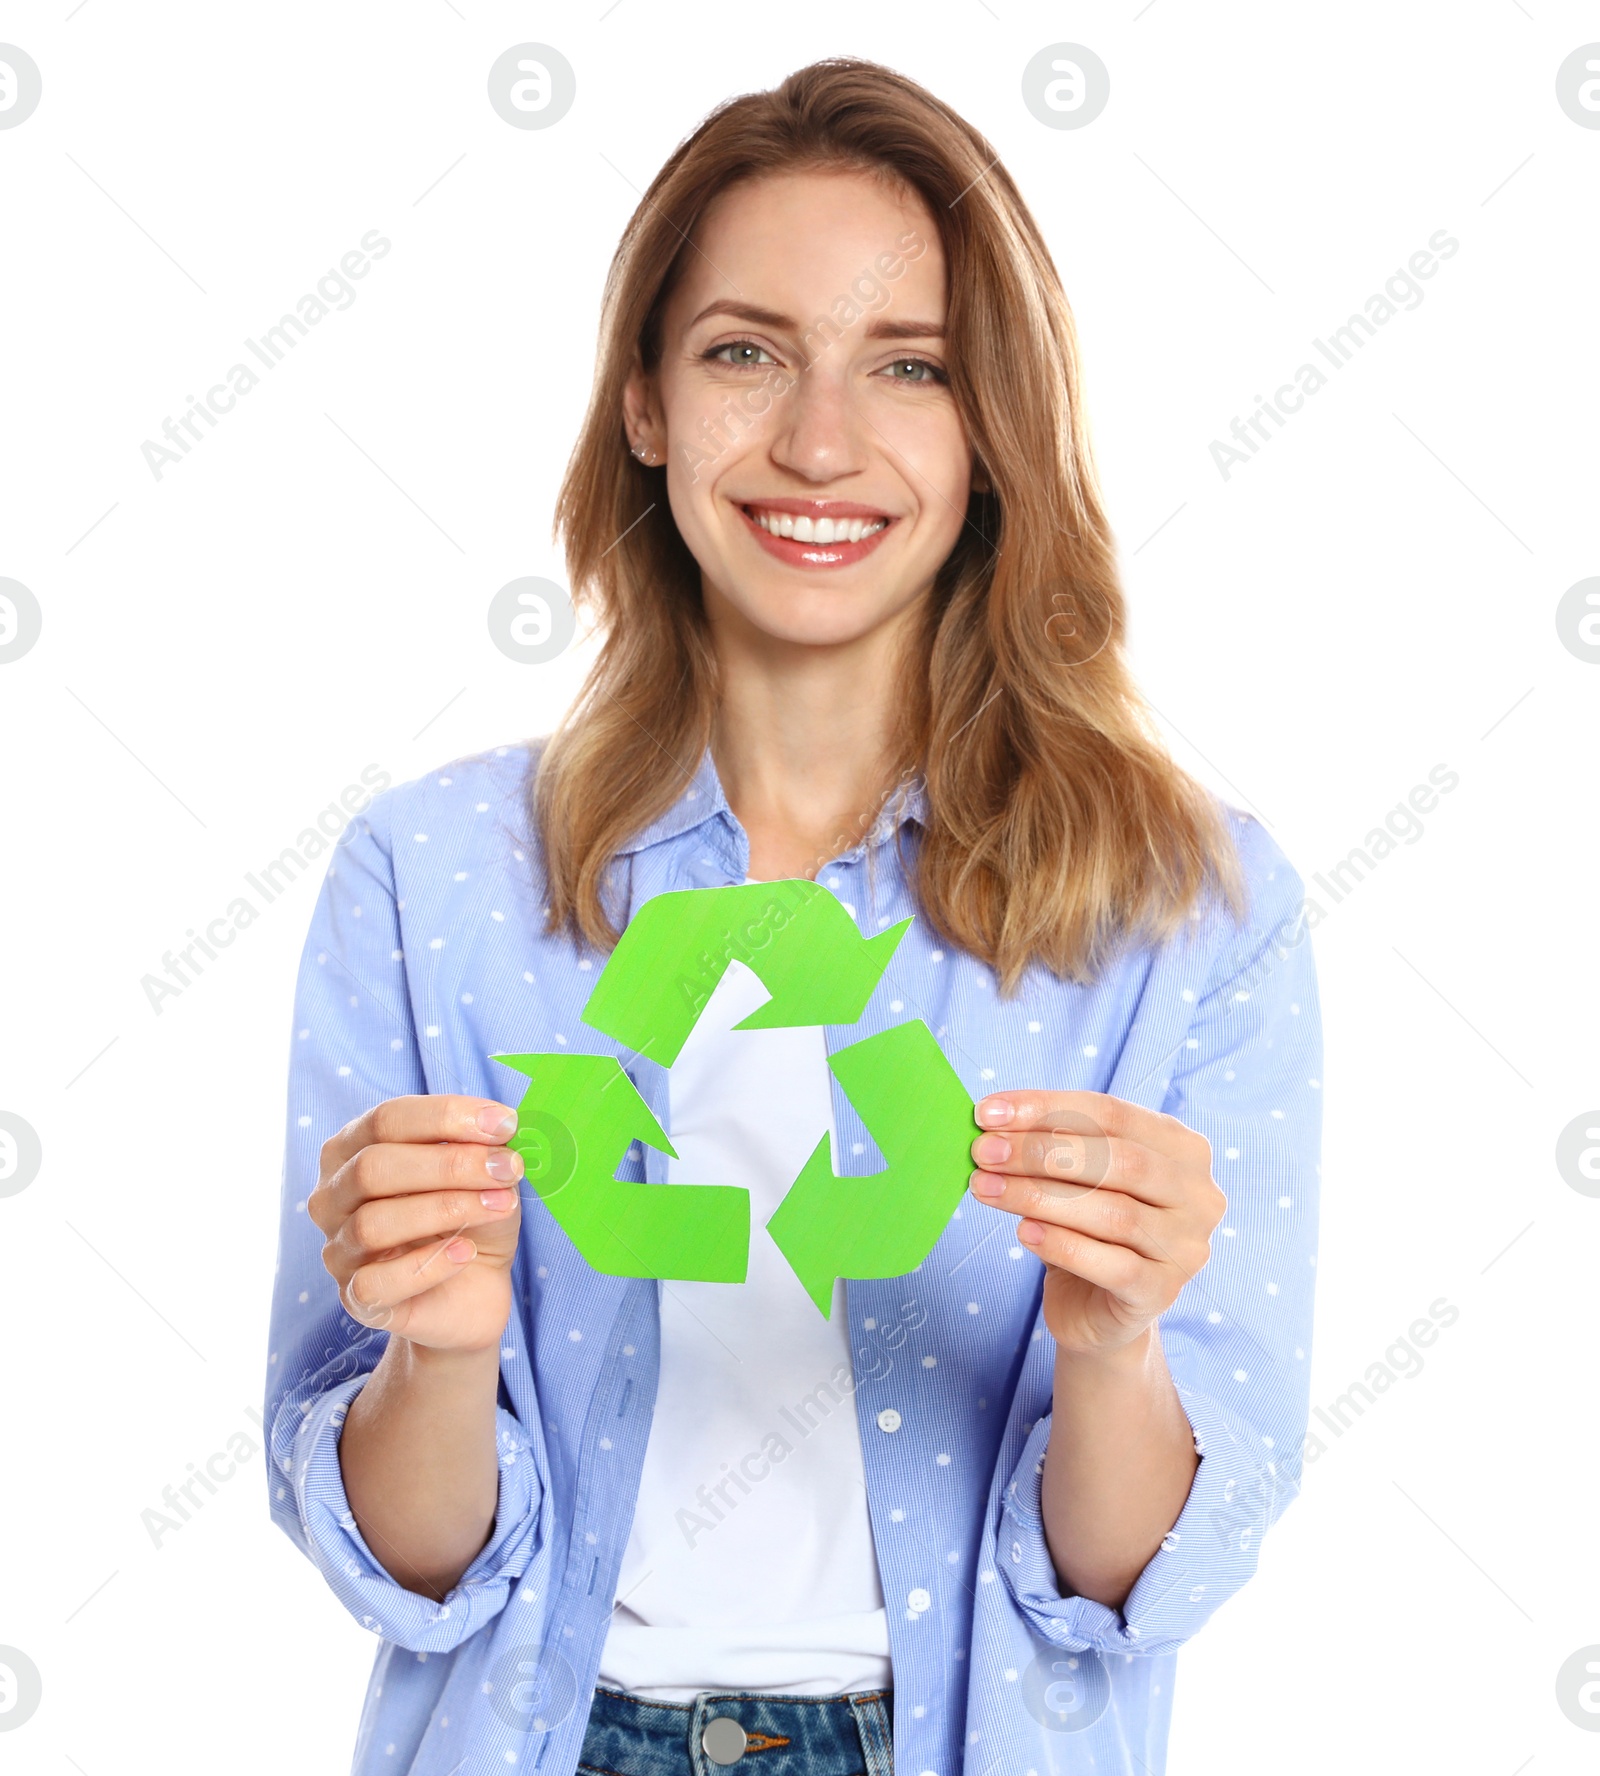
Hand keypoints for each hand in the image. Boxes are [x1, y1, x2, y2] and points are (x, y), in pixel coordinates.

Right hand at [309, 1095, 525, 1353]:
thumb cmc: (471, 1216)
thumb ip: (484, 1148)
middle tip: (506, 1167)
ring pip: (373, 1224)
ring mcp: (338, 1249)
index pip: (386, 1119)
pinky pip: (376, 1282)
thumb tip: (499, 1128)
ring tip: (499, 1206)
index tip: (504, 1124)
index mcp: (355, 1148)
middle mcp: (334, 1195)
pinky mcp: (354, 1299)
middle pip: (372, 1167)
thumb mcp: (484, 1174)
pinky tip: (466, 1252)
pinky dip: (428, 1265)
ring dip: (446, 1209)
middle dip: (449, 1164)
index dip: (446, 1117)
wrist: (476, 1286)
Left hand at [968, 1091, 1224, 1356]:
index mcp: (1182, 1148)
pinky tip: (1023, 1233)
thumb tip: (993, 1121)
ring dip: (1039, 1196)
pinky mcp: (1163, 1293)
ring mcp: (1187, 1247)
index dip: (1046, 1108)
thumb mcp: (1075, 1177)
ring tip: (986, 1189)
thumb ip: (1050, 1145)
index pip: (1112, 1113)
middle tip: (984, 1152)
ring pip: (1114, 1212)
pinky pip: (1112, 1265)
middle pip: (1118, 1159)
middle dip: (1041, 1151)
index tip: (987, 1113)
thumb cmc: (1087, 1228)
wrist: (1098, 1310)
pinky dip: (1062, 1244)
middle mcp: (1198, 1194)